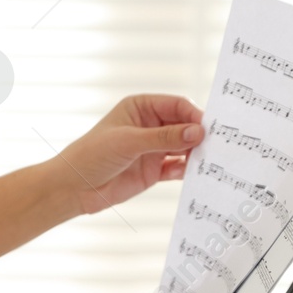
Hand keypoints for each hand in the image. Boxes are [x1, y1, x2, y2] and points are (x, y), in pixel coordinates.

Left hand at [56, 94, 202, 214]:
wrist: (74, 188)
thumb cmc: (92, 155)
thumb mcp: (128, 142)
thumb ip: (164, 137)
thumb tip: (197, 132)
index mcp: (142, 107)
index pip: (177, 105)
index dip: (194, 115)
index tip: (208, 129)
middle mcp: (150, 125)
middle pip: (185, 126)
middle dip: (200, 135)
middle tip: (219, 145)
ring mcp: (153, 148)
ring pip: (184, 147)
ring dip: (197, 154)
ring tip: (212, 161)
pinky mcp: (154, 170)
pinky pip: (178, 168)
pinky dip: (188, 170)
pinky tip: (197, 175)